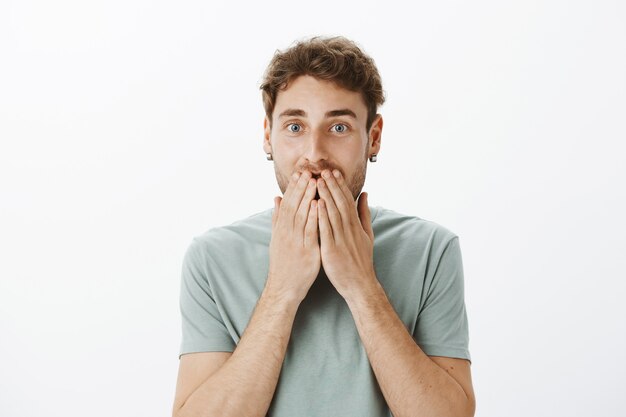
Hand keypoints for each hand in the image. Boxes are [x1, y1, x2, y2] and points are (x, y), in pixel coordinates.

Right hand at [265, 170, 320, 303]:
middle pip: (294, 206)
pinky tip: (319, 205)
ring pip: (301, 216)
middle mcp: (287, 233)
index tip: (299, 173)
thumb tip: (276, 199)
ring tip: (314, 182)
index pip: (288, 204)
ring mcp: (296, 242)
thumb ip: (278, 218)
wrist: (284, 287)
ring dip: (308, 197)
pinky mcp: (307, 252)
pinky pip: (310, 232)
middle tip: (307, 171)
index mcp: (281, 229)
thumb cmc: (283, 263)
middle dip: (301, 188)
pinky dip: (314, 217)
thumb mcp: (277, 238)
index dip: (293, 188)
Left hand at [316, 169, 376, 300]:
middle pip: (340, 203)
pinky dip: (321, 216)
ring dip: (326, 196)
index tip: (334, 172)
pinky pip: (326, 230)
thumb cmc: (361, 260)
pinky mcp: (332, 250)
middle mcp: (350, 230)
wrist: (360, 284)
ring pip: (333, 213)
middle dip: (332, 186)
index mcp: (356, 226)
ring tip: (318, 181)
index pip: (347, 201)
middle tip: (324, 170)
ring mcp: (341, 240)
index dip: (340, 186)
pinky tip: (316, 204)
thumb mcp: (367, 234)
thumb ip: (364, 213)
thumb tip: (364, 194)